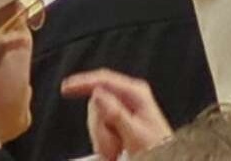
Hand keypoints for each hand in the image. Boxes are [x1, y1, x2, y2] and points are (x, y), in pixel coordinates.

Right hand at [58, 71, 174, 158]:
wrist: (164, 160)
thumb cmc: (157, 149)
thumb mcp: (135, 133)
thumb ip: (115, 113)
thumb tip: (98, 94)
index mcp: (136, 93)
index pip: (103, 79)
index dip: (82, 81)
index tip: (66, 88)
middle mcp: (129, 97)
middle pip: (96, 101)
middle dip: (99, 126)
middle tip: (112, 145)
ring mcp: (123, 109)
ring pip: (96, 116)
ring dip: (101, 137)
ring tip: (116, 150)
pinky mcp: (118, 120)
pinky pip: (99, 126)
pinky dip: (103, 141)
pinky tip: (114, 150)